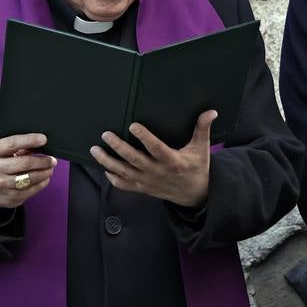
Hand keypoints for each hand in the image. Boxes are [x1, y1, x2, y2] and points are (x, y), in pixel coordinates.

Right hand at [0, 133, 56, 212]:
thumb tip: (40, 145)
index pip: (13, 143)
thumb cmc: (1, 165)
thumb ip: (19, 147)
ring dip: (44, 173)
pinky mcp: (9, 197)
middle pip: (25, 162)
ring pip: (30, 178)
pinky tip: (45, 179)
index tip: (44, 139)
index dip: (30, 140)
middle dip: (42, 161)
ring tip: (50, 169)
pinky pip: (31, 190)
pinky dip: (41, 184)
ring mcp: (1, 184)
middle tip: (52, 160)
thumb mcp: (3, 153)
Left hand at [90, 111, 214, 207]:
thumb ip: (203, 129)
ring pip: (124, 172)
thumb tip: (211, 112)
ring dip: (108, 161)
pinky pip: (124, 185)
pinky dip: (113, 178)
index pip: (156, 148)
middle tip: (106, 134)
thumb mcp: (202, 148)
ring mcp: (148, 181)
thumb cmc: (197, 167)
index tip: (133, 125)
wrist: (195, 195)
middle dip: (118, 147)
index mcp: (172, 161)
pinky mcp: (143, 188)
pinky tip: (104, 168)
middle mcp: (157, 172)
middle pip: (134, 159)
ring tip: (95, 149)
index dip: (144, 137)